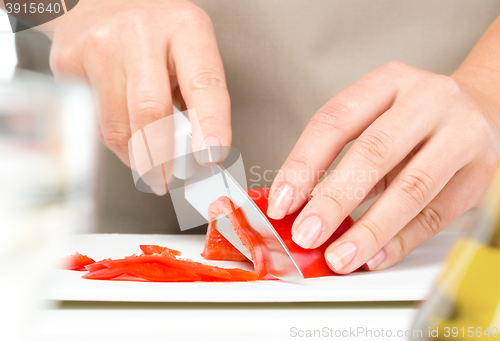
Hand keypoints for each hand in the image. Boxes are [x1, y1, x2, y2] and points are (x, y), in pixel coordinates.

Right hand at [44, 0, 229, 193]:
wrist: (98, 3)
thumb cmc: (154, 34)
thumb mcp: (187, 52)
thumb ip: (195, 98)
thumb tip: (197, 153)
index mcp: (185, 28)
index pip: (204, 83)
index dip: (211, 124)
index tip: (211, 156)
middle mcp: (141, 33)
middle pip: (150, 112)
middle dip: (161, 160)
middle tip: (167, 179)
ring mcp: (100, 46)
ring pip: (118, 128)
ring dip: (137, 157)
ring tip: (148, 161)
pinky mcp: (69, 64)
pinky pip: (95, 124)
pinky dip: (115, 140)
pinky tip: (124, 129)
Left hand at [267, 61, 499, 273]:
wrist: (481, 108)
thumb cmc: (414, 118)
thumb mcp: (375, 119)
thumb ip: (340, 157)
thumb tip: (300, 206)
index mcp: (389, 81)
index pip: (335, 120)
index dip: (302, 164)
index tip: (281, 202)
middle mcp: (428, 100)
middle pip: (374, 152)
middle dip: (334, 200)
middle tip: (306, 234)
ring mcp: (461, 134)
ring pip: (411, 188)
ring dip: (368, 230)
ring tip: (339, 256)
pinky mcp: (482, 172)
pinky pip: (437, 215)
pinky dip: (400, 241)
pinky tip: (374, 256)